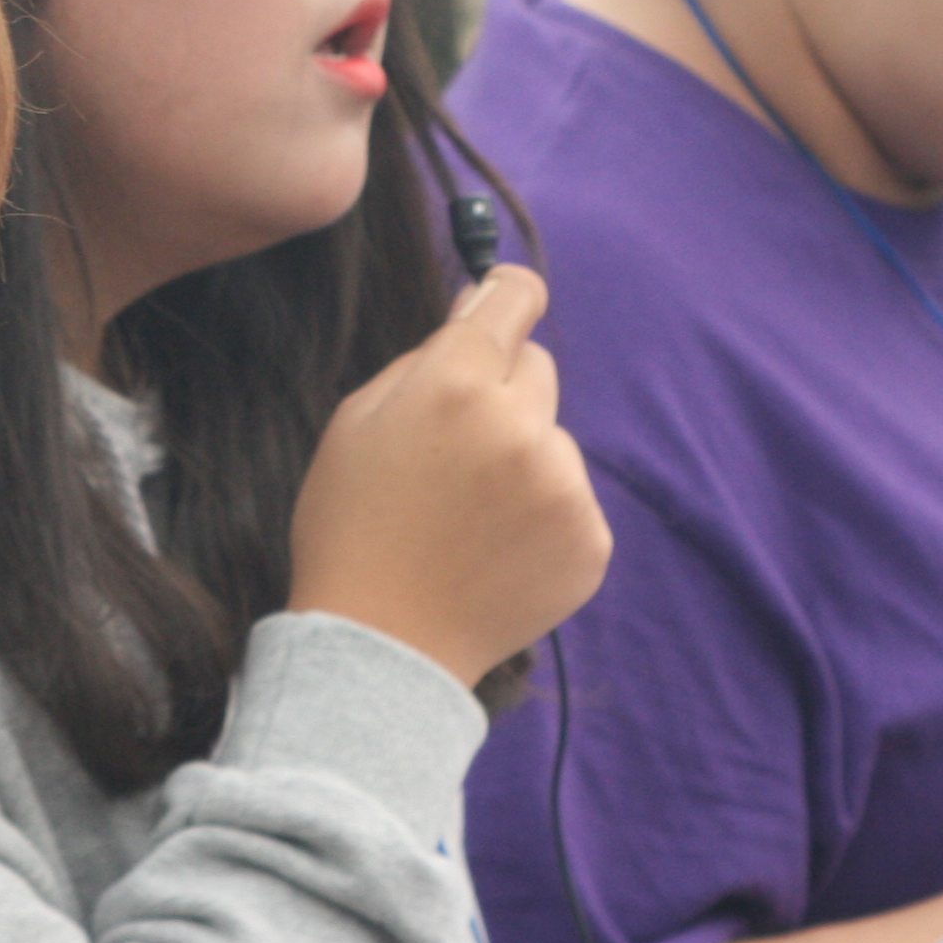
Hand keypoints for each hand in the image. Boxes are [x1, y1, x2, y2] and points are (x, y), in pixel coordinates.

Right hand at [287, 268, 607, 687]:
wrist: (383, 646)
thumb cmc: (353, 527)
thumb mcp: (356, 422)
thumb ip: (423, 356)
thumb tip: (479, 308)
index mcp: (454, 385)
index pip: (513, 299)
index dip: (508, 296)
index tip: (507, 301)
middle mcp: (519, 425)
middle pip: (538, 367)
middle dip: (504, 391)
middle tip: (456, 448)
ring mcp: (563, 486)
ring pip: (555, 438)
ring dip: (524, 458)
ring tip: (470, 516)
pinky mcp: (590, 539)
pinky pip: (572, 497)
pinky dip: (542, 515)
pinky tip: (495, 549)